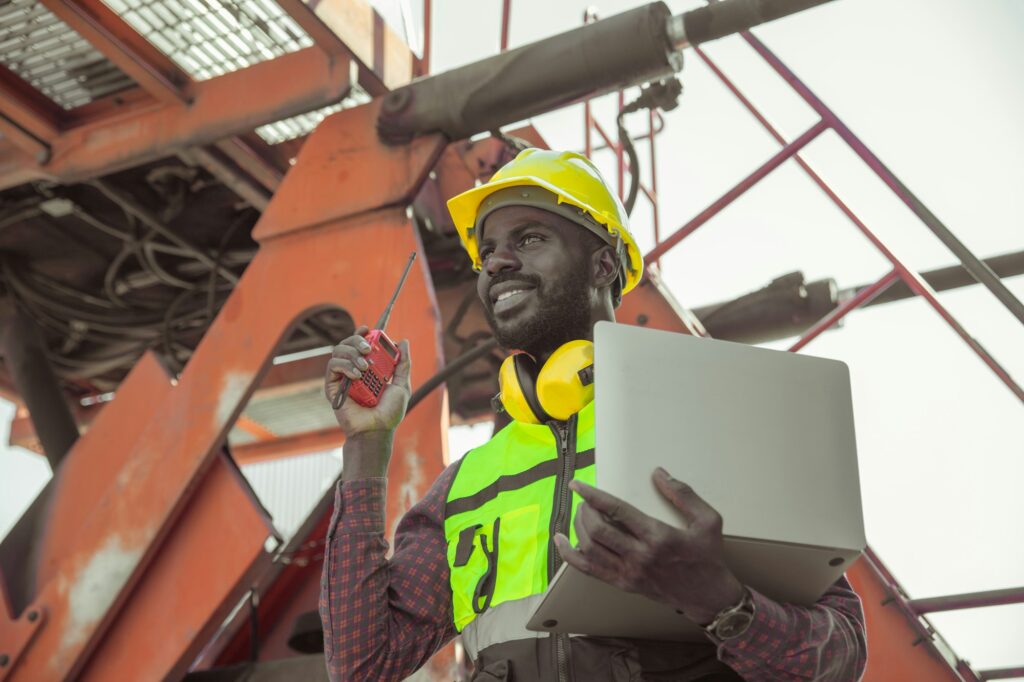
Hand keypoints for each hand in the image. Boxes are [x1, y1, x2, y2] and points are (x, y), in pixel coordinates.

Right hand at [324, 325, 411, 436]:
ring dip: (352, 354)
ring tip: (365, 368)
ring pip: (338, 351)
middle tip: (368, 349)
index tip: (368, 329)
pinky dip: (344, 365)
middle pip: (348, 343)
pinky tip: (356, 374)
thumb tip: (403, 341)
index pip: (360, 344)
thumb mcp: (402, 385)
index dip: (362, 333)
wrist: (377, 429)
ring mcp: (342, 378)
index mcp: (369, 368)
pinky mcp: (332, 386)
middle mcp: (354, 370)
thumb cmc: (390, 412)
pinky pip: (332, 366)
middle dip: (357, 340)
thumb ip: (403, 364)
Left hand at [553, 467, 744, 624]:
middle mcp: (640, 556)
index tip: (578, 484)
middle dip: (584, 510)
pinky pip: (589, 570)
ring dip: (578, 528)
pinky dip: (570, 556)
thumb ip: (684, 494)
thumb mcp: (708, 521)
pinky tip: (561, 542)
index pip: (617, 511)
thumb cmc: (708, 558)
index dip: (593, 495)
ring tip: (580, 514)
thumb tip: (659, 474)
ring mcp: (629, 573)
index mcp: (658, 537)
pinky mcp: (624, 584)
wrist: (709, 598)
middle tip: (584, 500)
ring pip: (590, 549)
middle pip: (597, 529)